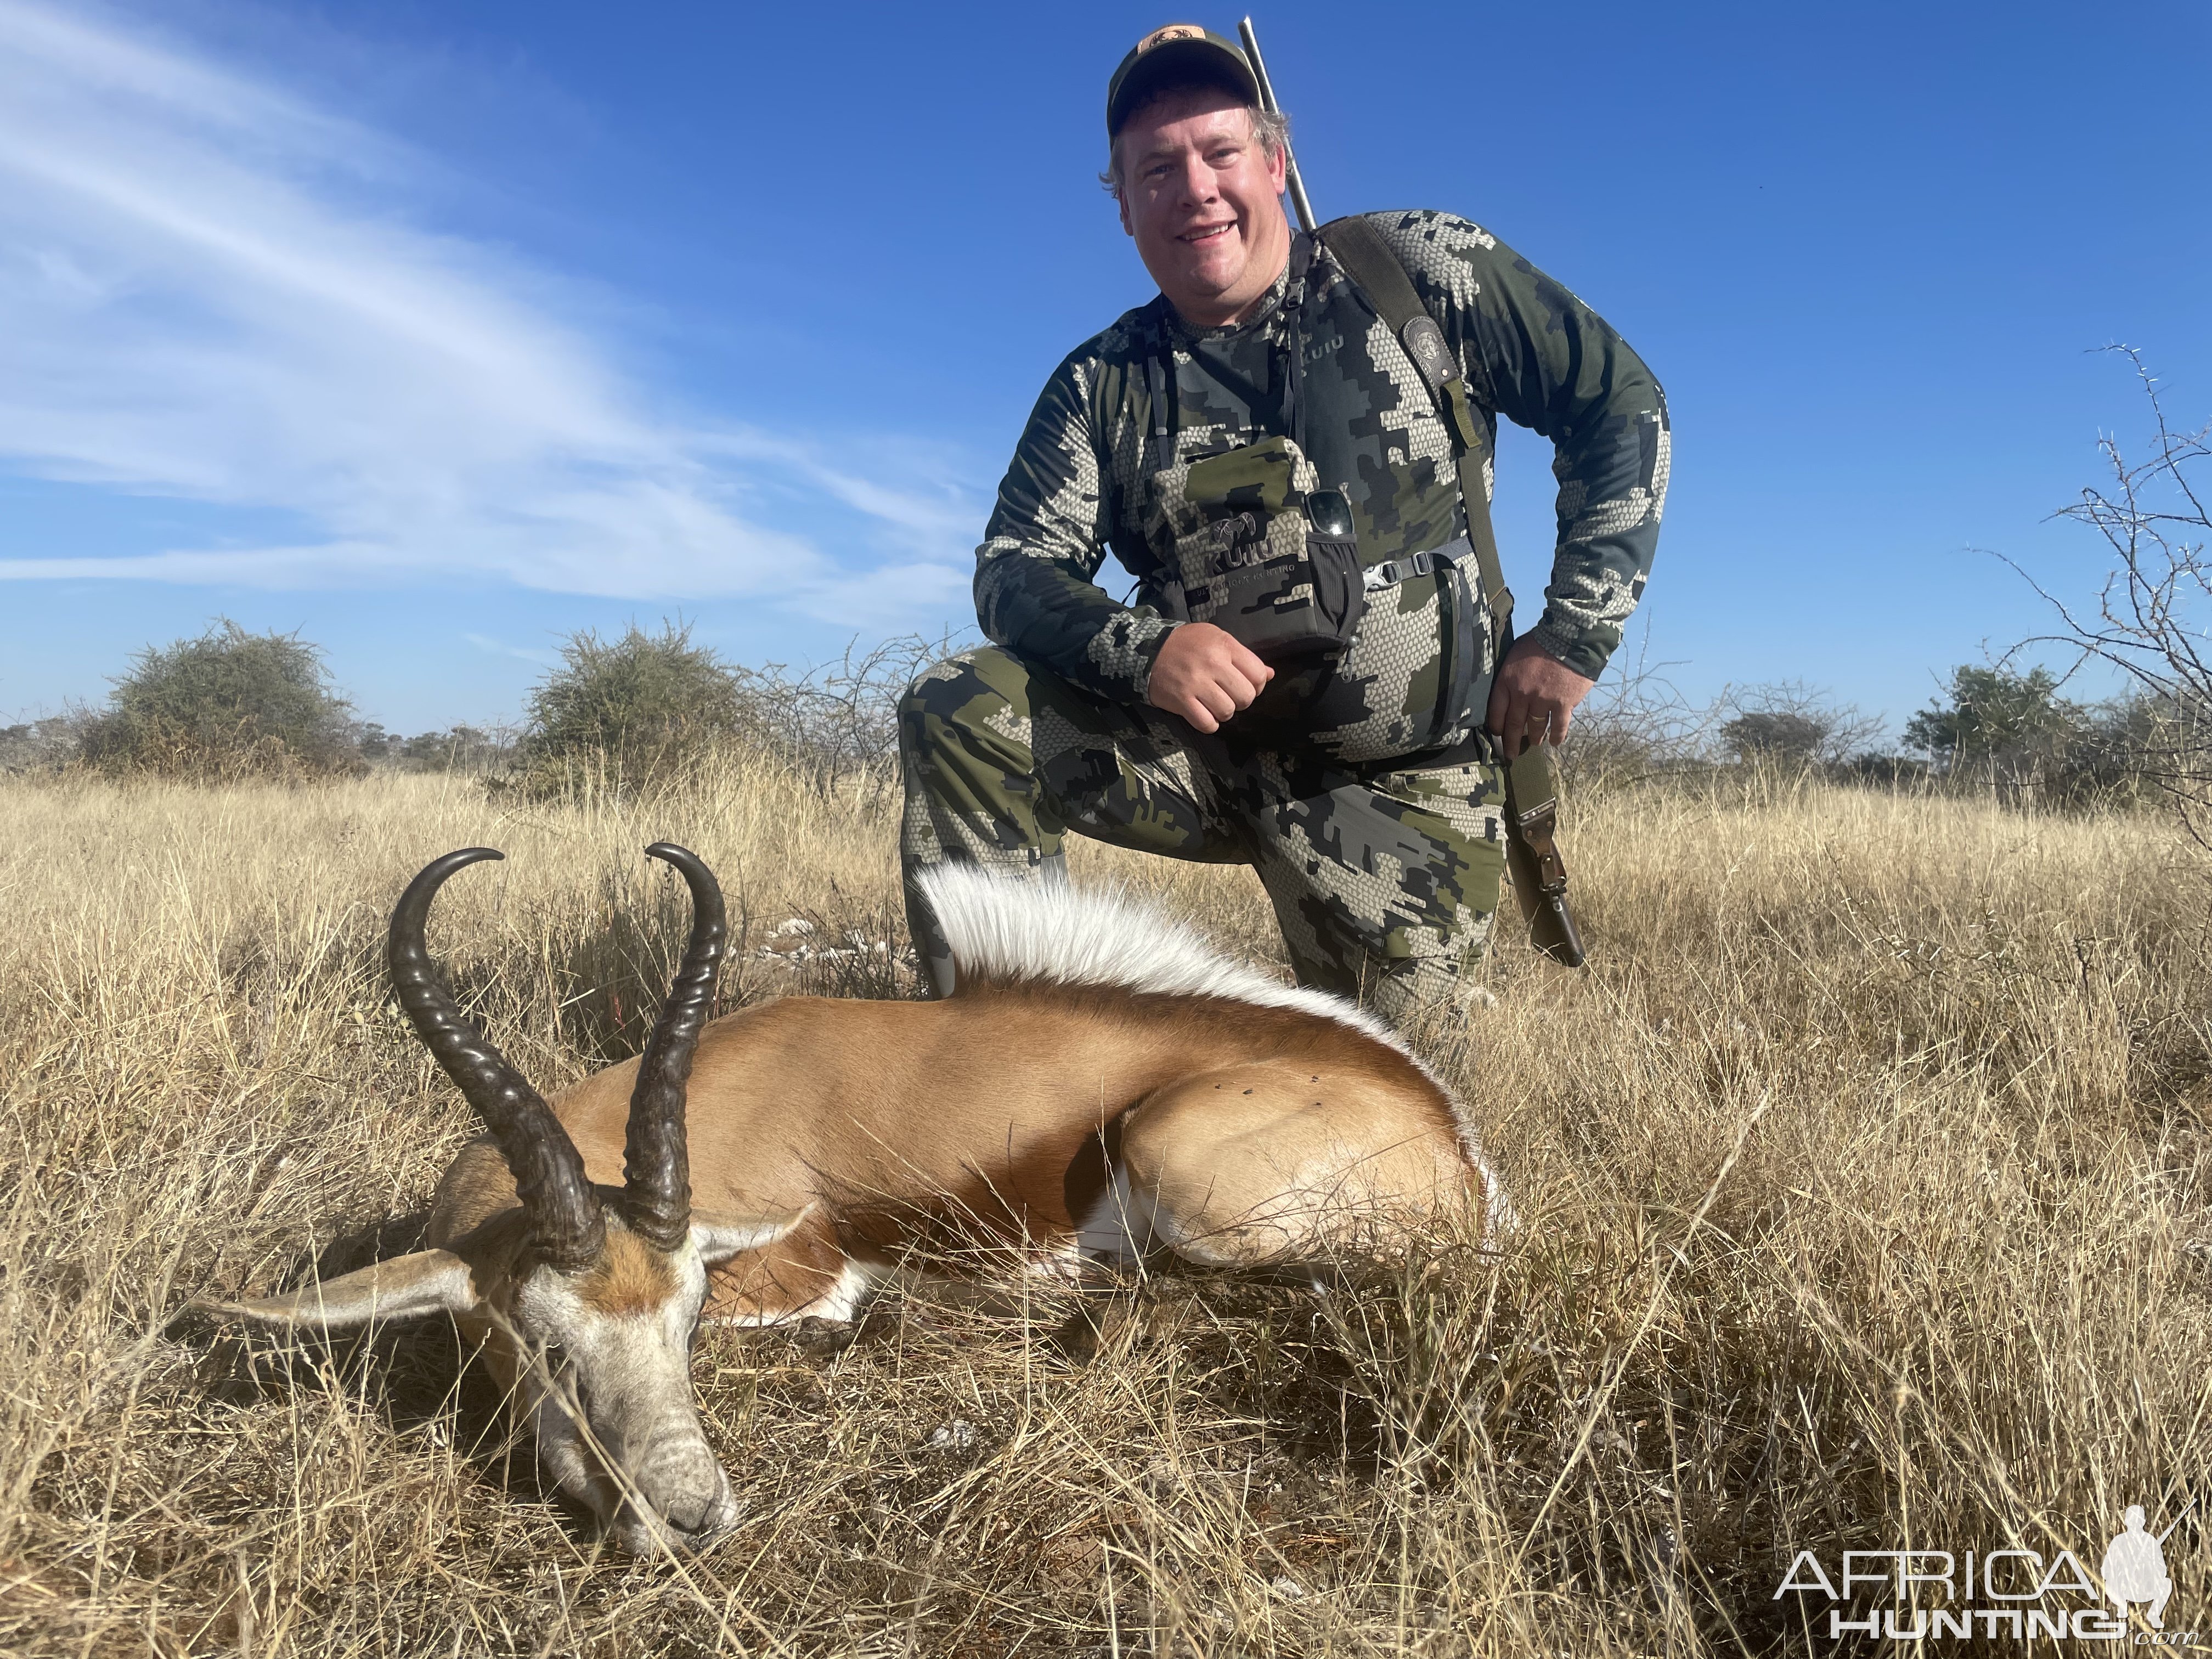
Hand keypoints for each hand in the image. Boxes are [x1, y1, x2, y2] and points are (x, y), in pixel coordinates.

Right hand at [1147, 623, 1272, 733]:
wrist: (1147, 650)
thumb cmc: (1186, 644)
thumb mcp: (1216, 639)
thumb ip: (1243, 656)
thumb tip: (1270, 674)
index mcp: (1224, 646)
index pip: (1258, 674)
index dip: (1257, 684)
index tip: (1245, 684)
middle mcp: (1212, 664)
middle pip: (1246, 696)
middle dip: (1241, 700)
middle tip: (1228, 695)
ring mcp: (1196, 684)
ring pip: (1227, 712)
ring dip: (1223, 712)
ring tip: (1213, 703)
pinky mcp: (1181, 701)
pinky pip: (1207, 724)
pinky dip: (1209, 723)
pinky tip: (1203, 713)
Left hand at [1486, 636, 1594, 757]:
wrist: (1571, 636)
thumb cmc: (1542, 640)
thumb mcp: (1515, 652)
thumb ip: (1510, 673)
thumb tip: (1508, 687)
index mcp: (1507, 680)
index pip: (1496, 710)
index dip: (1497, 725)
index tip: (1498, 733)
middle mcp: (1522, 694)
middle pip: (1514, 724)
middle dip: (1511, 742)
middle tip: (1510, 754)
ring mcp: (1543, 701)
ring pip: (1536, 727)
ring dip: (1535, 737)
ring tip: (1535, 743)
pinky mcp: (1563, 704)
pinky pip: (1558, 726)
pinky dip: (1556, 736)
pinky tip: (1554, 742)